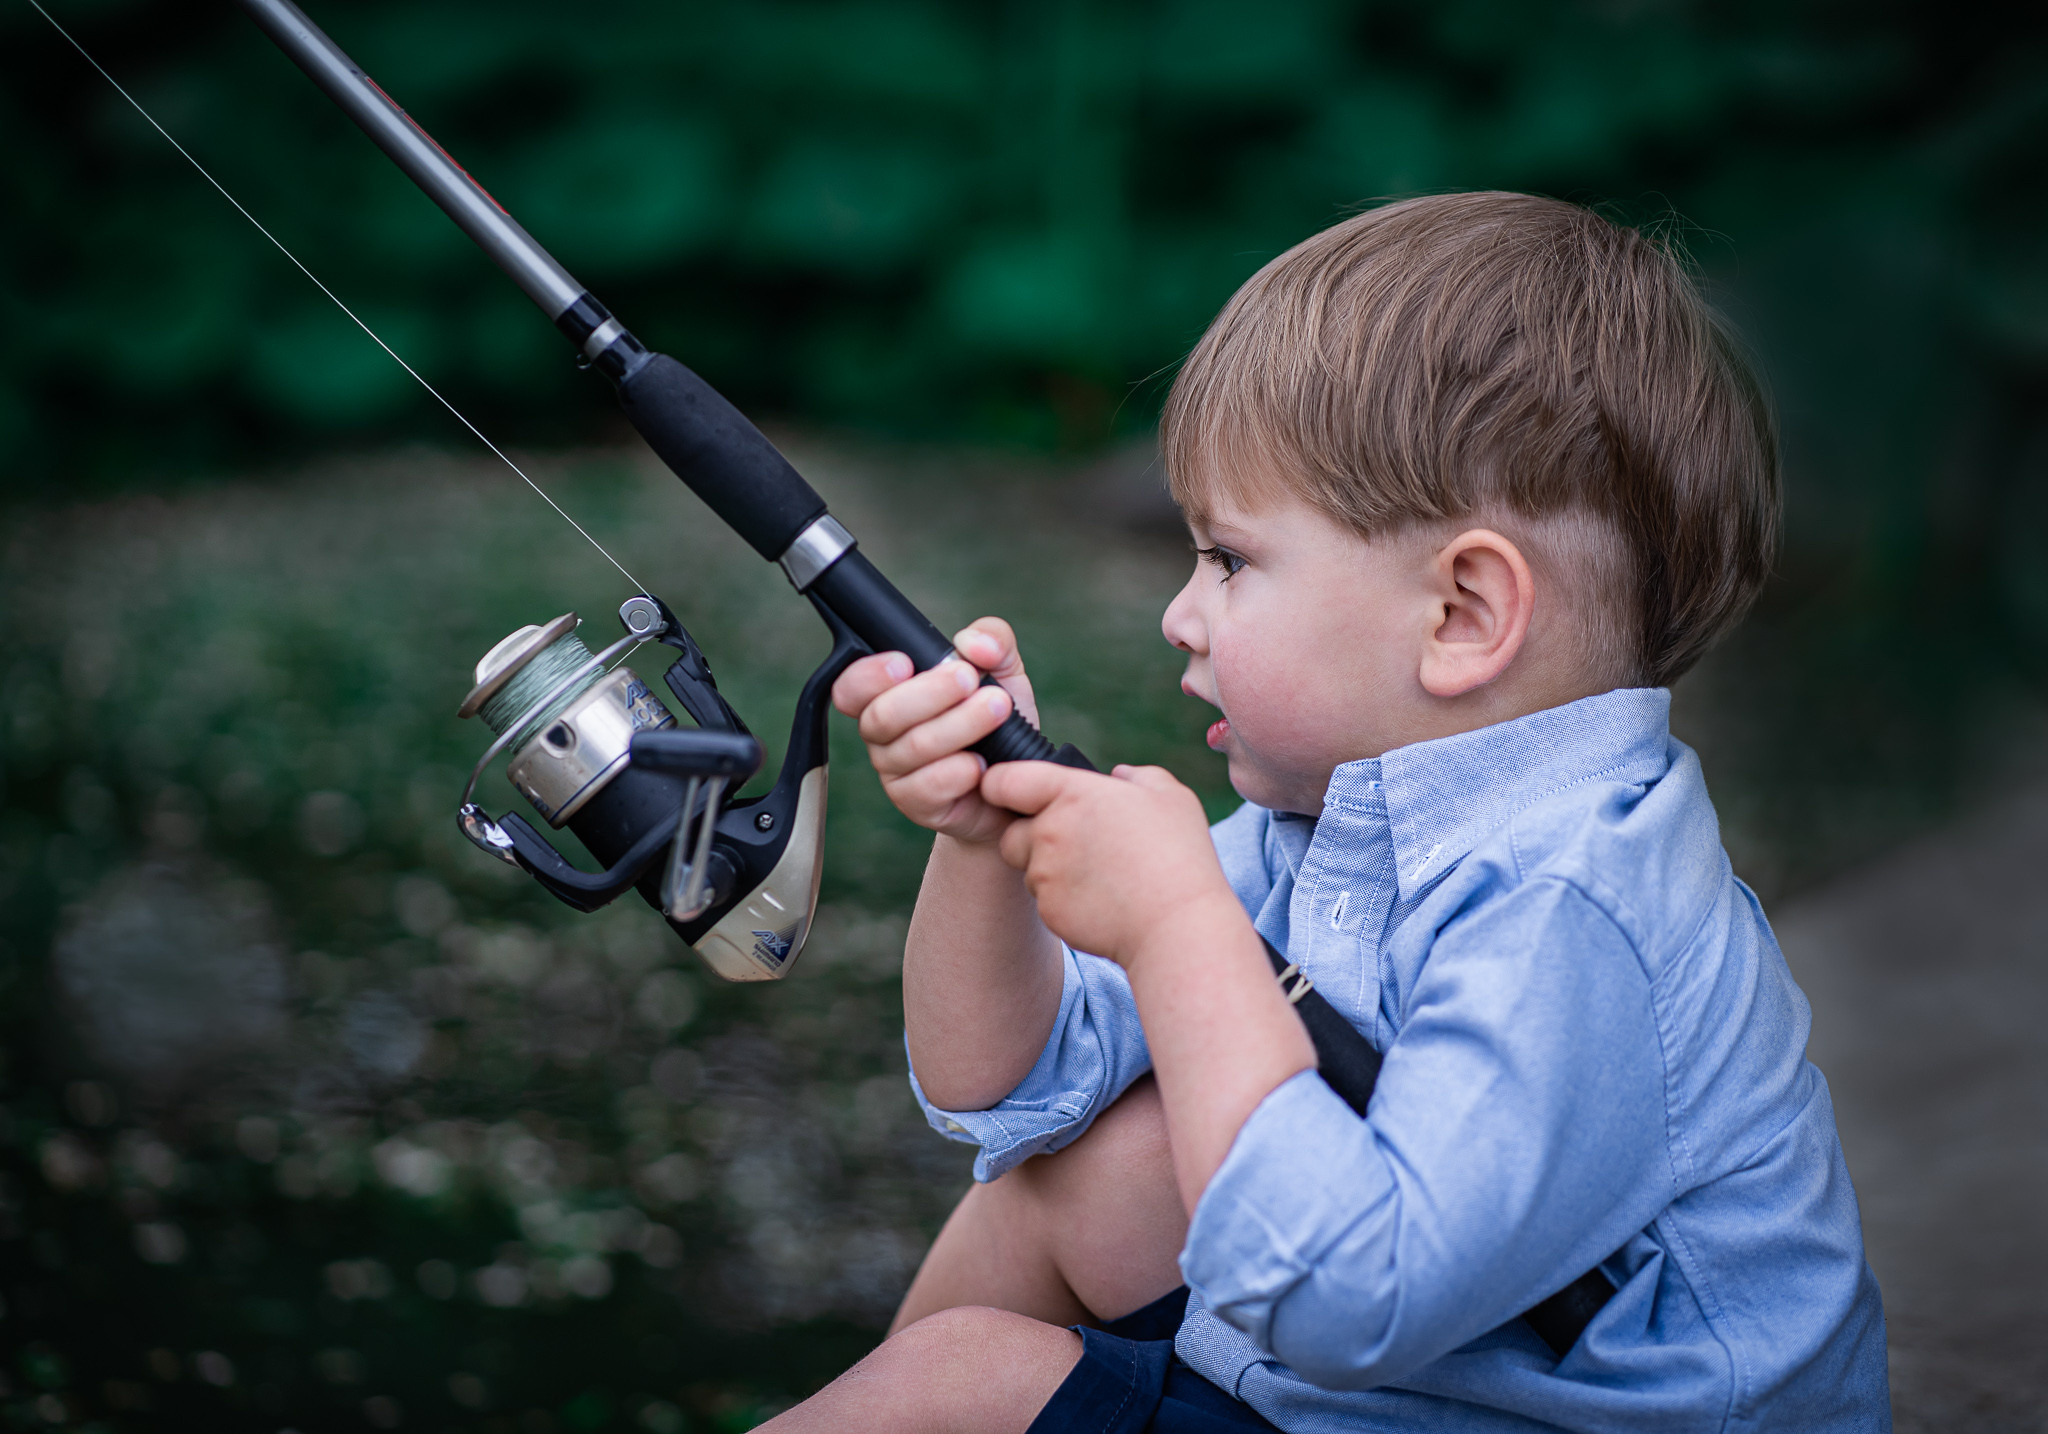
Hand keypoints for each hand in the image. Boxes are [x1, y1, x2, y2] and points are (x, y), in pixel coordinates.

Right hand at [831, 618, 1038, 845]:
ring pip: (912, 747)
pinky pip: (926, 787)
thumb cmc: (999, 724)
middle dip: (930, 692)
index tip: (905, 663)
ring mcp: (895, 772)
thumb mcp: (1004, 672)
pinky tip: (982, 763)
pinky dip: (958, 771)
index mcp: (888, 695)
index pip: (852, 686)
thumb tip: (973, 642)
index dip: (868, 675)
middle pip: (881, 714)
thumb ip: (992, 641)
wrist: (1018, 784)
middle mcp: (883, 734)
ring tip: (998, 709)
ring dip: (959, 725)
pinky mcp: (915, 804)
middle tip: (970, 678)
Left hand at [980, 760, 1243, 968]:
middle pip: (1013, 833)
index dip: (1001, 785)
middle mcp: (1049, 831)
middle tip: (1077, 846)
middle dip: (1033, 838)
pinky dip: (1066, 901)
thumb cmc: (1179, 856)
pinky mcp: (1048, 911)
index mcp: (1071, 794)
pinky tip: (1103, 901)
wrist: (1176, 925)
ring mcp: (1045, 875)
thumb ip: (1139, 777)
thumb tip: (1119, 776)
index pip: (1004, 781)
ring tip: (1101, 876)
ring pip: (1030, 870)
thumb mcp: (1172, 798)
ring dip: (1052, 871)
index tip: (1012, 794)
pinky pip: (1046, 901)